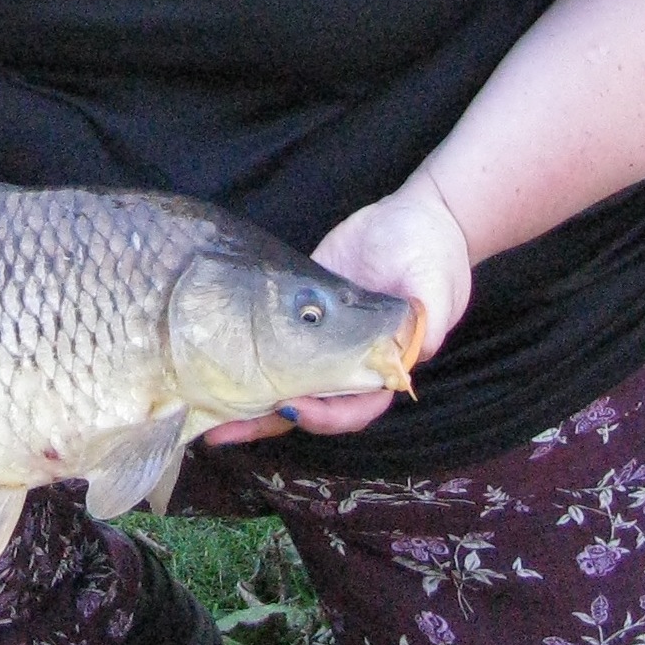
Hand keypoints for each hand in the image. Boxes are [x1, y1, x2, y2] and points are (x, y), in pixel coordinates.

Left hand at [202, 171, 471, 449]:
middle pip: (310, 406)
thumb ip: (431, 318)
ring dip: (248, 400)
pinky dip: (245, 358)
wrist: (417, 216)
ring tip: (207, 414)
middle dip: (268, 421)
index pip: (355, 408)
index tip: (293, 405)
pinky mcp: (301, 312)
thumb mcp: (436, 281)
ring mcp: (322, 340)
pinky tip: (212, 363)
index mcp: (385, 366)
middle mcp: (349, 362)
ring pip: (284, 381)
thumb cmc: (433, 252)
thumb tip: (416, 351)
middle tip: (225, 429)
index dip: (325, 415)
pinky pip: (271, 343)